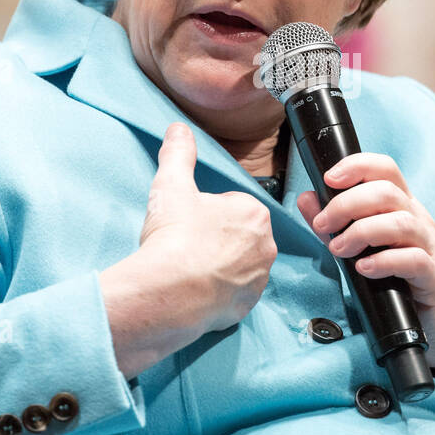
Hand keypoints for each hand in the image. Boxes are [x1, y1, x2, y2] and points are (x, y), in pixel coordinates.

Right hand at [140, 122, 277, 333]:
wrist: (168, 293)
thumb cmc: (174, 238)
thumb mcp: (172, 185)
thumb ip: (178, 153)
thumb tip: (178, 129)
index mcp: (254, 212)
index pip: (231, 206)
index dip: (205, 213)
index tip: (188, 223)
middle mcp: (265, 245)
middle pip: (237, 235)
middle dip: (216, 238)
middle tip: (187, 244)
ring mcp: (258, 277)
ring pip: (238, 264)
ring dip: (219, 265)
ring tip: (190, 267)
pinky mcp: (247, 305)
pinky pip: (234, 293)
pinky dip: (219, 291)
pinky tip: (197, 288)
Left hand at [296, 153, 434, 373]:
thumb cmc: (400, 279)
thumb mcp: (364, 246)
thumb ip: (336, 223)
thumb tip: (307, 198)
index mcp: (403, 206)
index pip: (385, 169)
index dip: (357, 166)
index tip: (328, 179)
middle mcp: (419, 220)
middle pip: (387, 192)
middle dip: (347, 204)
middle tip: (323, 225)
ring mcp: (430, 246)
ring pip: (400, 222)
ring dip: (361, 232)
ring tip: (338, 250)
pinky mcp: (434, 275)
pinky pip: (413, 259)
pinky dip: (384, 261)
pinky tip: (364, 269)